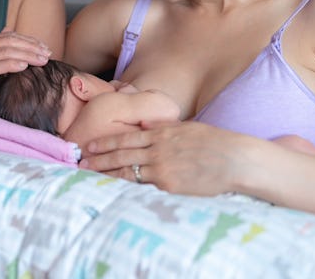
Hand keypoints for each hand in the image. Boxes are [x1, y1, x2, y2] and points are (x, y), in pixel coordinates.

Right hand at [0, 29, 50, 111]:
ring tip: (42, 60)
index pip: (9, 36)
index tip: (44, 47)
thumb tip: (8, 30)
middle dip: (32, 47)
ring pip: (5, 52)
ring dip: (27, 55)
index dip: (29, 40)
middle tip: (48, 54)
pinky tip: (24, 66)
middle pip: (9, 42)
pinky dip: (10, 64)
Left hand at [80, 121, 250, 195]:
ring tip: (90, 177)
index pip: (126, 138)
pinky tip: (113, 190)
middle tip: (81, 163)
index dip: (106, 142)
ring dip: (107, 174)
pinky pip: (143, 187)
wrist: (233, 159)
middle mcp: (158, 149)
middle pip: (121, 155)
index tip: (90, 146)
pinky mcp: (169, 186)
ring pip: (127, 171)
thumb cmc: (214, 143)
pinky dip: (126, 188)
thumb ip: (164, 127)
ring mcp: (162, 168)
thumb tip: (146, 124)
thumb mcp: (187, 127)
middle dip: (99, 159)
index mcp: (162, 133)